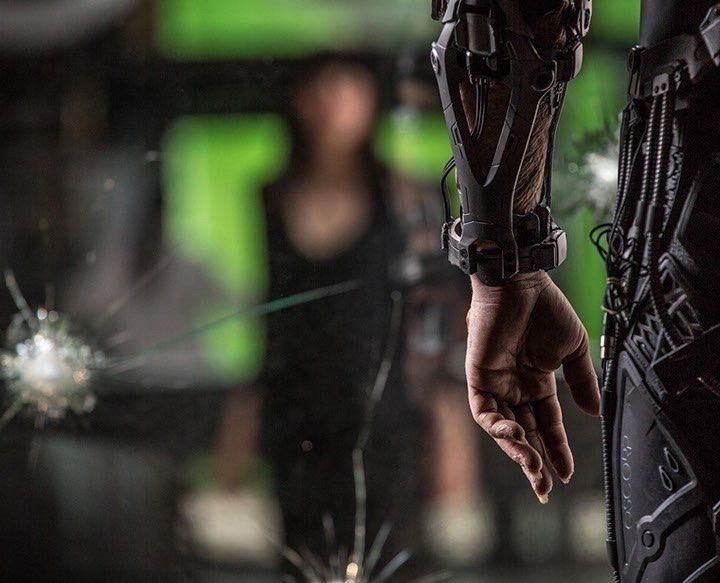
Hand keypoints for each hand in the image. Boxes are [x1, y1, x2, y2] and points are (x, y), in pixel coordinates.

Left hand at [465, 271, 598, 502]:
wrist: (521, 284)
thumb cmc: (546, 309)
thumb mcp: (573, 350)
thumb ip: (581, 381)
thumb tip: (593, 413)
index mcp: (538, 382)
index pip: (547, 423)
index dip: (556, 448)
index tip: (566, 473)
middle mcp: (515, 386)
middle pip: (524, 432)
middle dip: (534, 460)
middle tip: (545, 487)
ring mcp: (496, 383)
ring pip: (503, 427)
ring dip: (517, 449)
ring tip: (533, 468)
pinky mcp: (477, 376)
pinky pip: (482, 409)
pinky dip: (496, 426)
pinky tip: (514, 434)